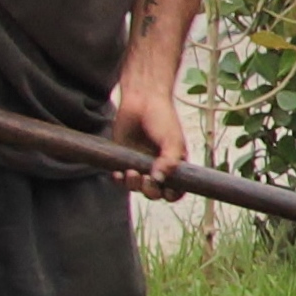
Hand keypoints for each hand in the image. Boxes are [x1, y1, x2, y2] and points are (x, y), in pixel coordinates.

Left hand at [104, 75, 190, 193]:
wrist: (142, 100)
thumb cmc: (162, 117)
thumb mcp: (172, 140)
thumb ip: (169, 161)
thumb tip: (159, 180)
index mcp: (175, 165)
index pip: (177, 189)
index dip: (173, 194)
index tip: (168, 191)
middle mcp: (158, 168)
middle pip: (156, 192)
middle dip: (151, 191)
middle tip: (147, 181)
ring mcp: (140, 165)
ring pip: (137, 188)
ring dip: (134, 186)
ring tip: (132, 173)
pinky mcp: (124, 160)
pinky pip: (121, 179)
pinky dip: (119, 180)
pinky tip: (119, 173)